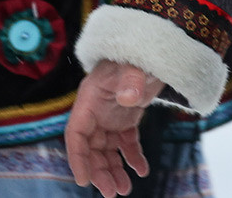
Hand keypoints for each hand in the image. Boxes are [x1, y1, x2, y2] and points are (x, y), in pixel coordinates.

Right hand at [65, 60, 162, 195]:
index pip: (76, 134)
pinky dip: (133, 157)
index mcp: (89, 99)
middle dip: (99, 171)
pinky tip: (142, 170)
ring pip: (107, 150)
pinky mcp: (127, 118)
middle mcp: (96, 110)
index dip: (77, 159)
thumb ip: (131, 79)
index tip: (84, 180)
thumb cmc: (138, 54)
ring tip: (125, 189)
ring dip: (114, 170)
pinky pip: (126, 143)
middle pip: (91, 148)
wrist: (155, 47)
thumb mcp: (134, 65)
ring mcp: (111, 115)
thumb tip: (129, 98)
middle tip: (112, 193)